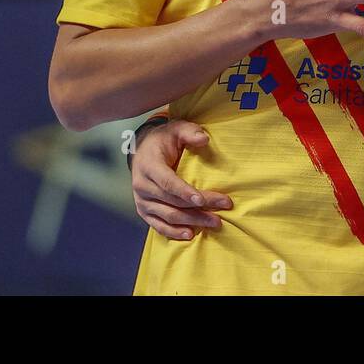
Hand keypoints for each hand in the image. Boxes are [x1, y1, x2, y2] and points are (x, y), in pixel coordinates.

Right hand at [132, 119, 230, 239]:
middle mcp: (142, 186)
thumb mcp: (176, 129)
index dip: (184, 192)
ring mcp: (142, 201)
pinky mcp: (144, 211)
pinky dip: (174, 232)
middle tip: (221, 211)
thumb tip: (204, 139)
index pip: (168, 183)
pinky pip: (158, 226)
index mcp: (149, 166)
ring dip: (191, 222)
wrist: (141, 150)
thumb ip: (190, 132)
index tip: (202, 200)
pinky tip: (190, 235)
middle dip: (198, 209)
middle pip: (172, 202)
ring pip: (168, 216)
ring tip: (214, 223)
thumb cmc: (164, 140)